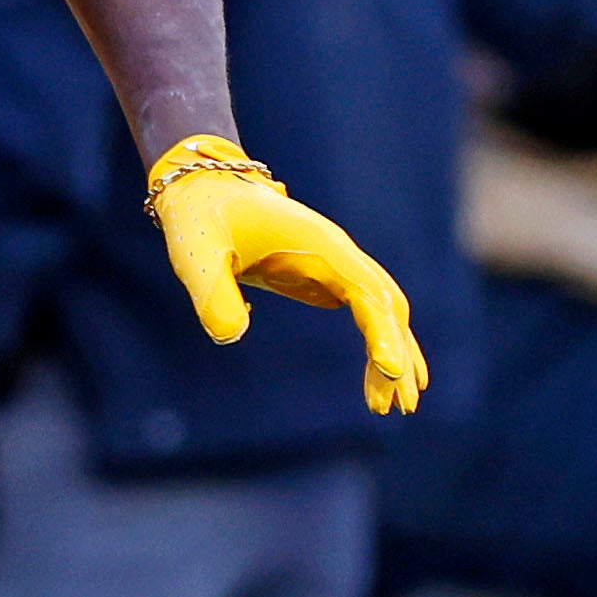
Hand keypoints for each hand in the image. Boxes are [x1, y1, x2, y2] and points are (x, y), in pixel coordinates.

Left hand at [144, 135, 426, 413]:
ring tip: (393, 406)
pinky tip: (378, 377)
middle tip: (397, 407)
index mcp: (319, 245)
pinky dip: (377, 343)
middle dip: (398, 354)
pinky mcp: (322, 277)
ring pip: (382, 311)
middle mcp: (337, 254)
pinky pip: (363, 313)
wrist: (200, 189)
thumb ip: (211, 293)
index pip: (367, 293)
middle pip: (387, 306)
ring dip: (394, 352)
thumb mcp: (198, 254)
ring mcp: (334, 265)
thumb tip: (231, 337)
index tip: (391, 371)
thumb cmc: (199, 218)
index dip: (382, 333)